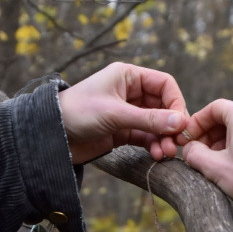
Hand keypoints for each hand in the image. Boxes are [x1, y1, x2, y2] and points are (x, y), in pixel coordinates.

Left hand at [58, 62, 187, 162]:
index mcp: (128, 76)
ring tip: (165, 153)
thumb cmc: (77, 113)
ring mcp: (127, 113)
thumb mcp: (115, 114)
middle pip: (163, 106)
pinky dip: (153, 145)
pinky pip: (145, 136)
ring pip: (156, 124)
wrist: (51, 136)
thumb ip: (149, 119)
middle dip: (171, 125)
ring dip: (163, 138)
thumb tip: (181, 122)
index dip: (176, 103)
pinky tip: (156, 155)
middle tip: (176, 143)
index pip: (164, 84)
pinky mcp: (122, 132)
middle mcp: (130, 92)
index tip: (181, 123)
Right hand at [182, 99, 232, 202]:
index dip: (197, 122)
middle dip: (209, 133)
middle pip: (228, 117)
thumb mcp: (213, 167)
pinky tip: (232, 167)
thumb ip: (193, 153)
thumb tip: (188, 149)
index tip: (188, 138)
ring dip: (222, 142)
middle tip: (197, 151)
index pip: (214, 108)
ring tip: (213, 161)